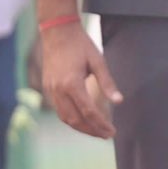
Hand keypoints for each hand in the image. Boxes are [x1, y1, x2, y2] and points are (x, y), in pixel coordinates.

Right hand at [39, 21, 121, 139]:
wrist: (57, 32)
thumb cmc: (81, 45)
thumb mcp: (98, 61)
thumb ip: (108, 83)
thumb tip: (119, 102)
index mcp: (72, 84)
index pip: (88, 112)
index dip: (101, 124)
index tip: (112, 132)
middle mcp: (58, 90)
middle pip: (75, 119)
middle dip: (91, 130)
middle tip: (107, 136)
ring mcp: (50, 90)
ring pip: (65, 117)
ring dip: (81, 127)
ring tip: (97, 132)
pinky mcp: (48, 88)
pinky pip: (59, 109)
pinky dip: (71, 118)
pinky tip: (83, 120)